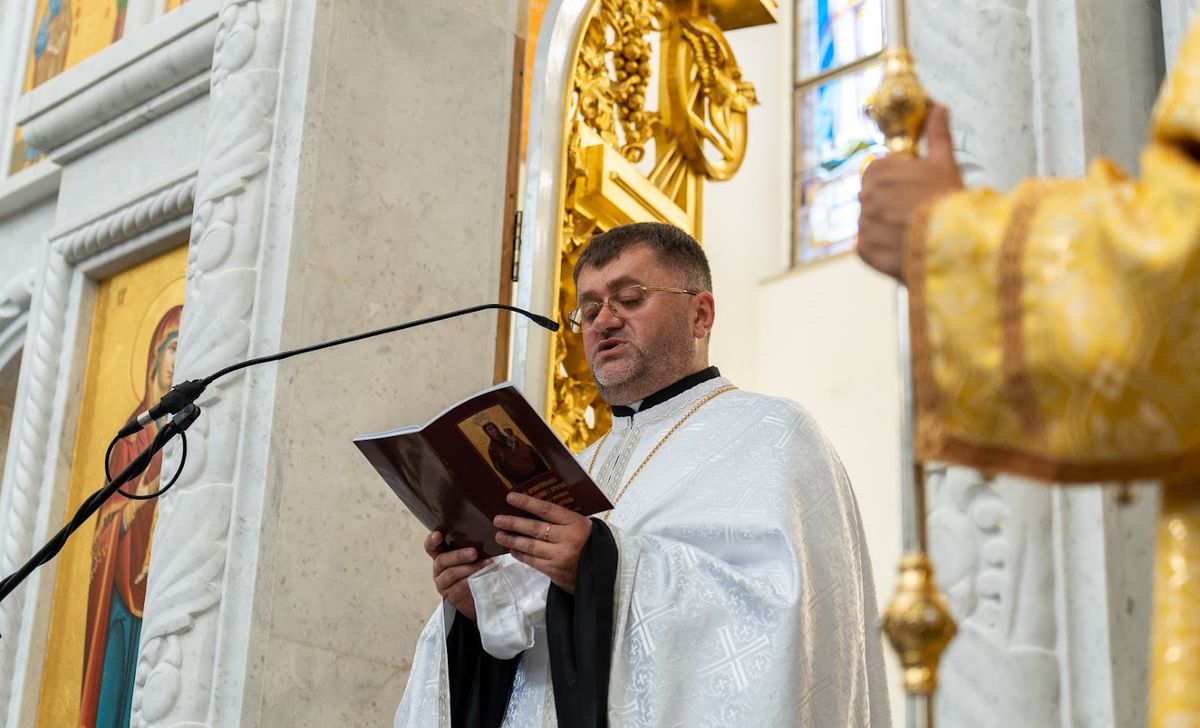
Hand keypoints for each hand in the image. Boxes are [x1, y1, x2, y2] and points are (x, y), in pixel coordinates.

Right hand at [425, 530, 491, 620]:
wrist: (478, 595)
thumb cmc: (475, 569)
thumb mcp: (472, 556)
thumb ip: (472, 545)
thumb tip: (483, 535)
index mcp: (441, 554)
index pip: (431, 546)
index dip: (432, 540)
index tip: (438, 534)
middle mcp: (439, 567)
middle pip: (442, 559)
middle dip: (458, 555)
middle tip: (474, 552)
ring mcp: (442, 582)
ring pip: (451, 573)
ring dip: (469, 568)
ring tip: (485, 564)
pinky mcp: (449, 595)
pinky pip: (458, 586)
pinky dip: (471, 580)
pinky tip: (482, 575)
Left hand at [494, 492, 592, 593]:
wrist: (607, 572)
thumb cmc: (593, 544)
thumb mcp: (584, 526)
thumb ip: (564, 520)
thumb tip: (537, 511)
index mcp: (575, 523)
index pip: (546, 510)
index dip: (527, 503)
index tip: (510, 497)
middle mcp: (566, 538)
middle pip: (534, 528)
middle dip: (514, 523)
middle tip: (498, 519)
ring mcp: (560, 556)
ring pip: (531, 546)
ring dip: (512, 540)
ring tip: (499, 535)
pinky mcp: (555, 572)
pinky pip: (533, 561)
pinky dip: (521, 555)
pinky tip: (513, 550)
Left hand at [857, 105, 963, 281]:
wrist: (949, 242)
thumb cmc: (947, 199)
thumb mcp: (944, 163)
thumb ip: (936, 135)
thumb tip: (939, 109)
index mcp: (878, 169)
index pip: (880, 173)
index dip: (899, 182)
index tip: (916, 190)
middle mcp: (864, 195)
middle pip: (874, 198)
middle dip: (891, 204)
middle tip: (916, 212)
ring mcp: (862, 223)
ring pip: (871, 223)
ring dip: (886, 227)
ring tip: (912, 231)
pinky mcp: (864, 249)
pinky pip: (868, 247)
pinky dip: (882, 248)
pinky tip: (902, 246)